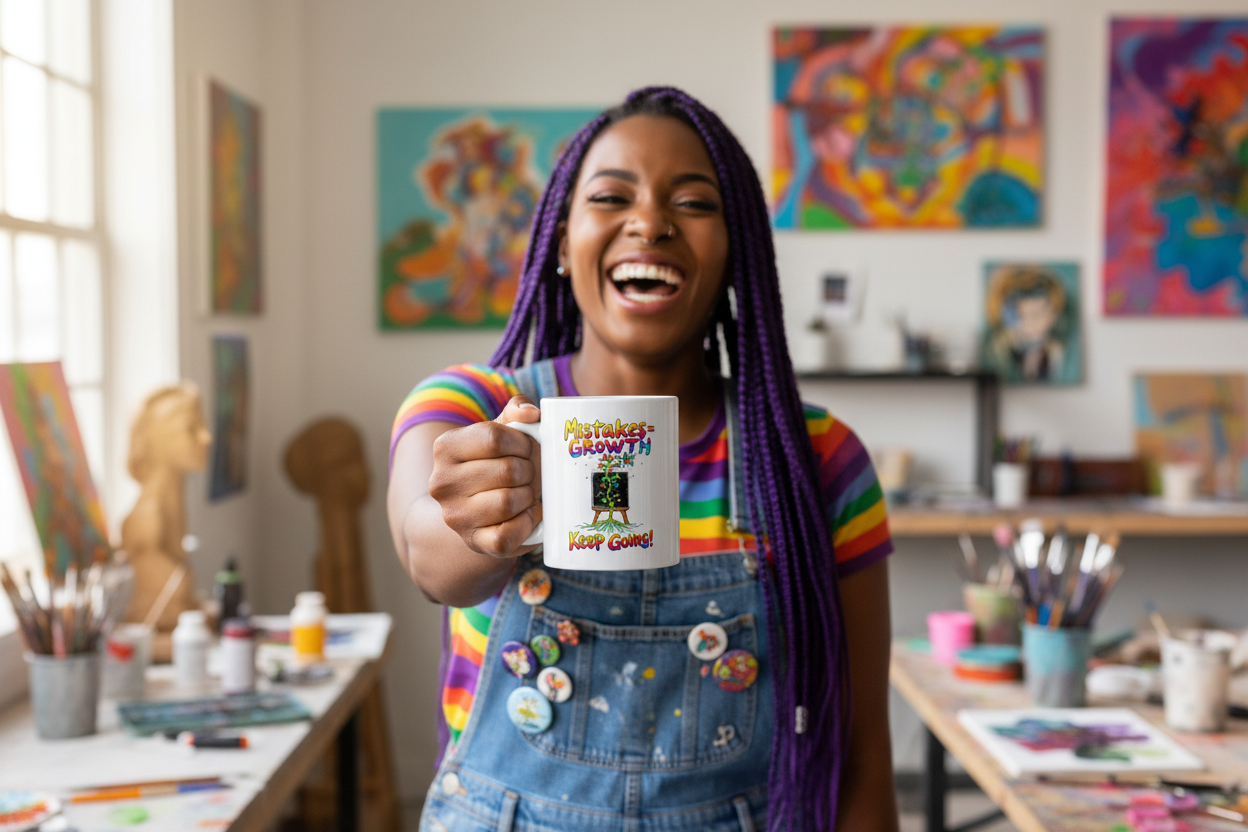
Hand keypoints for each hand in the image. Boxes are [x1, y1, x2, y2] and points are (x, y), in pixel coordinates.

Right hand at [427, 395, 542, 556]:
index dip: (522, 442)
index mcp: (446, 447)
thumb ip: (517, 411)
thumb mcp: (500, 432)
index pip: (494, 437)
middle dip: (530, 470)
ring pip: (509, 502)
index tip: (526, 448)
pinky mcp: (474, 542)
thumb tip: (532, 414)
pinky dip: (527, 523)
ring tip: (527, 492)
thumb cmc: (494, 464)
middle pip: (508, 470)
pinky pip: (508, 535)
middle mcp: (443, 482)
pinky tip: (528, 514)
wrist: (473, 510)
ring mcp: (456, 516)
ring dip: (529, 496)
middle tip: (530, 473)